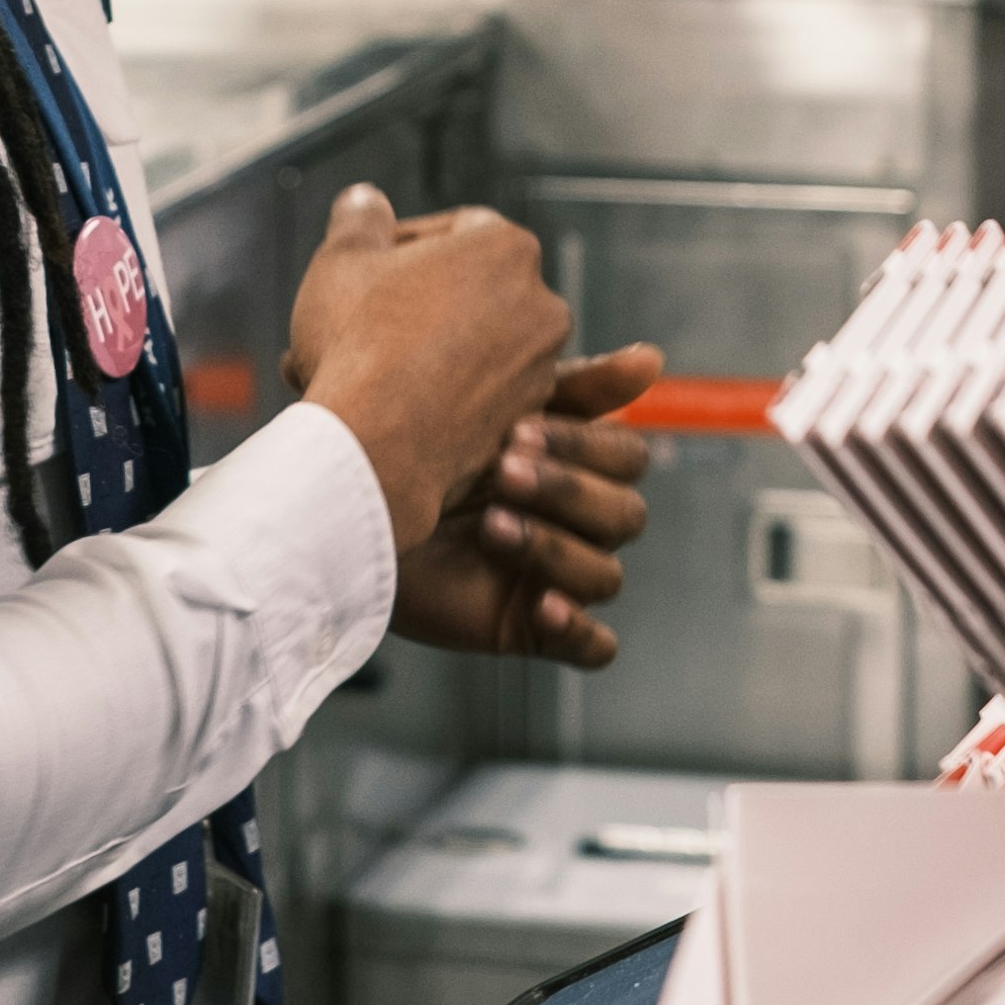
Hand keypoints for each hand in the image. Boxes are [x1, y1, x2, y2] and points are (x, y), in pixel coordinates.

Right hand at [288, 183, 571, 555]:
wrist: (375, 449)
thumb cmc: (359, 342)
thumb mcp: (343, 258)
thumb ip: (359, 218)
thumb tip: (365, 200)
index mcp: (507, 250)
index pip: (456, 229)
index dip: (400, 246)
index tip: (364, 270)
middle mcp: (543, 307)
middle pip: (469, 292)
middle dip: (417, 303)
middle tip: (359, 322)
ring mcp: (540, 372)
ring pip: (474, 348)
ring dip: (427, 351)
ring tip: (365, 369)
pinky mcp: (527, 425)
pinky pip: (479, 399)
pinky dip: (443, 398)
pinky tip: (390, 407)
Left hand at [393, 343, 664, 668]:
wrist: (351, 510)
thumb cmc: (423, 455)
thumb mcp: (494, 409)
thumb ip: (576, 387)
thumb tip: (653, 358)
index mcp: (578, 467)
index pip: (626, 458)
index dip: (582, 447)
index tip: (516, 431)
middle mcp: (577, 524)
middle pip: (624, 514)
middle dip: (566, 493)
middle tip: (498, 473)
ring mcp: (557, 576)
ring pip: (607, 575)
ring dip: (556, 550)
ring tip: (490, 529)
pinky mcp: (533, 626)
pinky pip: (593, 646)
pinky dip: (580, 630)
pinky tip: (544, 606)